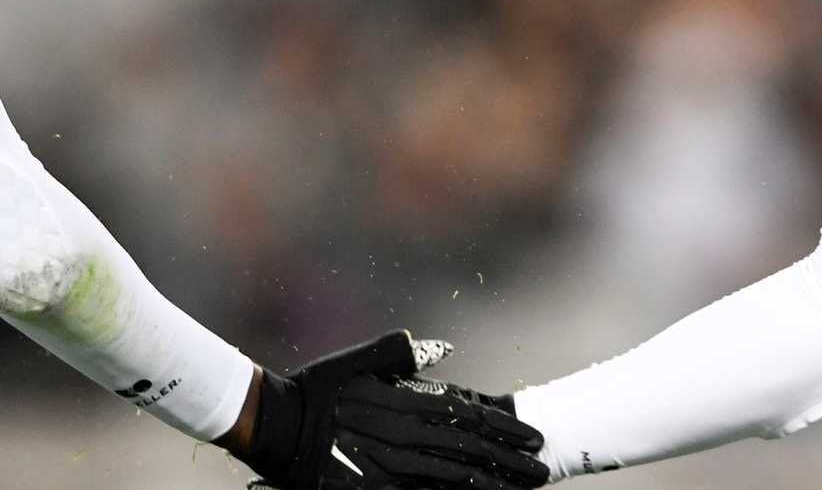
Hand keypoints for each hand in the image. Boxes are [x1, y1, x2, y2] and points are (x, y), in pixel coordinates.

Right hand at [239, 330, 548, 489]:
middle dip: (510, 463)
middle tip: (542, 471)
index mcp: (408, 404)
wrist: (276, 424)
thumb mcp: (361, 359)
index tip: (534, 437)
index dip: (505, 430)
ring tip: (521, 488)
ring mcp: (390, 468)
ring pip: (452, 479)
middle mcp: (406, 438)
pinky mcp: (373, 488)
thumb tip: (442, 349)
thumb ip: (402, 352)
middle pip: (470, 453)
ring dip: (490, 483)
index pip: (470, 418)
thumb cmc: (318, 387)